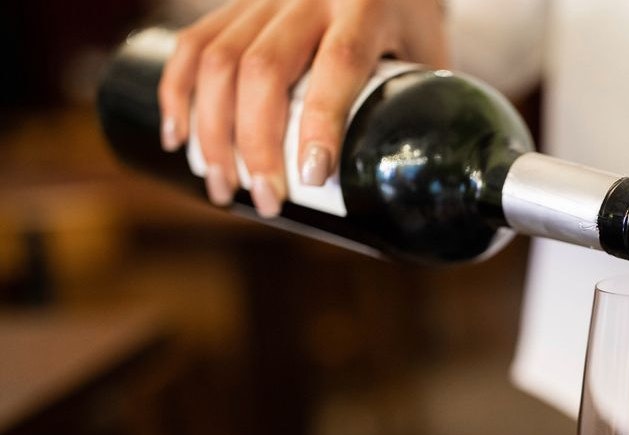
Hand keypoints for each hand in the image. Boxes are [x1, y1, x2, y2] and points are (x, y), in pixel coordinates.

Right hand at [158, 0, 446, 214]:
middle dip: (256, 145)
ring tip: (222, 187)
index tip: (314, 178)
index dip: (322, 123)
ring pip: (220, 60)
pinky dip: (178, 92)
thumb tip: (418, 185)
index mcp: (366, 7)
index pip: (338, 64)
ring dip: (212, 132)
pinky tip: (178, 137)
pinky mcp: (236, 3)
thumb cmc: (409, 21)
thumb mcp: (429, 54)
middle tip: (265, 201)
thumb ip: (422, 107)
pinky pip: (193, 43)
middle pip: (264, 69)